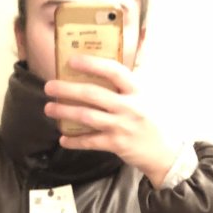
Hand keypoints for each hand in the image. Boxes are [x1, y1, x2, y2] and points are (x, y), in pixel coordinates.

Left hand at [43, 55, 179, 187]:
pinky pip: (90, 141)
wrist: (164, 152)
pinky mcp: (117, 144)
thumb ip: (129, 82)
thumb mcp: (145, 97)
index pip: (114, 71)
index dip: (92, 64)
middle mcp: (129, 106)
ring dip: (64, 112)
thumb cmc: (151, 120)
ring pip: (87, 116)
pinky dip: (74, 141)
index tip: (72, 60)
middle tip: (49, 87)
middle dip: (67, 89)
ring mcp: (122, 126)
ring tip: (49, 108)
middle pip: (93, 94)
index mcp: (137, 90)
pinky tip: (63, 139)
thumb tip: (112, 59)